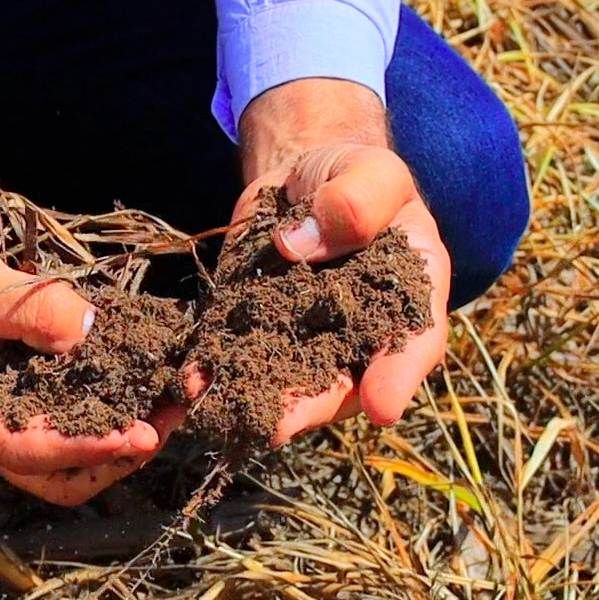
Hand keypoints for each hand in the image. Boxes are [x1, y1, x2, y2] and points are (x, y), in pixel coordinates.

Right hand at [0, 144, 175, 505]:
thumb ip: (27, 309)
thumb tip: (93, 333)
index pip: (22, 449)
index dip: (84, 446)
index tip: (138, 433)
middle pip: (52, 476)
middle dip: (114, 456)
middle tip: (168, 420)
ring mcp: (1, 416)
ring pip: (69, 457)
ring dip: (124, 435)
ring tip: (175, 398)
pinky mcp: (25, 396)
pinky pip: (73, 416)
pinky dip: (114, 405)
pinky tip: (153, 376)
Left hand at [234, 79, 451, 445]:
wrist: (305, 177)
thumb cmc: (355, 176)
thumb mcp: (372, 172)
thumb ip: (358, 200)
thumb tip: (300, 245)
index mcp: (408, 300)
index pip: (414, 345)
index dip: (398, 378)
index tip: (382, 408)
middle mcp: (358, 338)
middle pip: (339, 382)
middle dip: (304, 408)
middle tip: (274, 427)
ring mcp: (303, 343)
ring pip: (282, 383)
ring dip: (246, 401)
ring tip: (212, 410)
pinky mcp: (254, 330)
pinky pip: (233, 357)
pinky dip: (208, 372)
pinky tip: (184, 381)